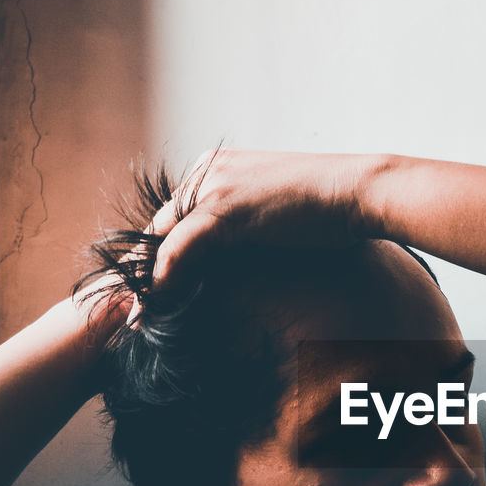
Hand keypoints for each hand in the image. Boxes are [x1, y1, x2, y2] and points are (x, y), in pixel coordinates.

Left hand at [147, 149, 385, 287]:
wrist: (356, 191)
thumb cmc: (329, 209)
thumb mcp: (276, 214)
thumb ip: (248, 228)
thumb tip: (242, 260)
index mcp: (215, 169)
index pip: (175, 218)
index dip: (161, 258)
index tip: (150, 294)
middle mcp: (205, 172)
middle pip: (159, 227)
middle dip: (141, 271)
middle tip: (129, 309)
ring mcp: (212, 186)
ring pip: (161, 239)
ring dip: (145, 281)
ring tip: (135, 316)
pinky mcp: (222, 208)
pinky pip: (179, 247)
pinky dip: (164, 277)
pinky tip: (155, 304)